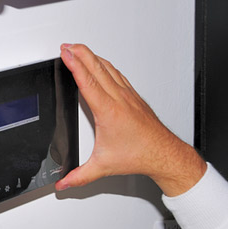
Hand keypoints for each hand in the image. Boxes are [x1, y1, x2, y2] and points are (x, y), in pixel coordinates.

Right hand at [55, 44, 205, 196]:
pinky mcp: (133, 96)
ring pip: (107, 67)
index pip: (88, 81)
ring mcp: (127, 94)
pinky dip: (105, 64)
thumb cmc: (140, 155)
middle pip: (96, 67)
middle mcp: (118, 98)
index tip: (65, 52)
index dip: (74, 64)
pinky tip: (101, 63)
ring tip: (79, 49)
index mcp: (108, 111)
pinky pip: (117, 73)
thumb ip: (79, 176)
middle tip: (66, 45)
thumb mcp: (103, 167)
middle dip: (79, 52)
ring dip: (91, 55)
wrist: (164, 153)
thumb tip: (63, 183)